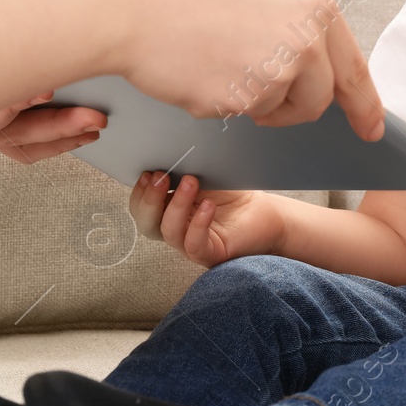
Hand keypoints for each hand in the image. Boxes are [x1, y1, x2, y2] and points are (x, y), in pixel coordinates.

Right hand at [108, 0, 385, 141]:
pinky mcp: (242, 100)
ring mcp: (276, 72)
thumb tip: (308, 53)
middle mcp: (305, 39)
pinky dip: (216, 99)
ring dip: (250, 99)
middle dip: (293, 107)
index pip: (353, 67)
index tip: (372, 128)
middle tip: (260, 98)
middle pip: (318, 100)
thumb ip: (290, 18)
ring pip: (275, 109)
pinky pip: (237, 113)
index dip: (365, 104)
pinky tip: (194, 66)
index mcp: (314, 4)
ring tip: (212, 58)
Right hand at [128, 171, 282, 267]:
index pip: (141, 208)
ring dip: (176, 205)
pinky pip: (194, 244)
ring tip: (191, 182)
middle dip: (149, 200)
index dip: (139, 192)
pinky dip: (198, 224)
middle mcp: (176, 229)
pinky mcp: (210, 254)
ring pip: (169, 232)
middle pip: (146, 224)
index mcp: (168, 210)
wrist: (266, 211)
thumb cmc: (234, 192)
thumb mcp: (205, 175)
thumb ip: (183, 168)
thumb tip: (167, 152)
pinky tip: (208, 206)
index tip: (148, 172)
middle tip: (162, 177)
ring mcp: (191, 244)